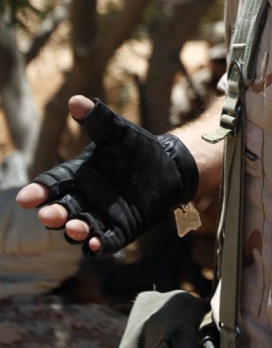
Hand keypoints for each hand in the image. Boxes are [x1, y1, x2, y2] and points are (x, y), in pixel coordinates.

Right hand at [16, 95, 198, 256]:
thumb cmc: (137, 147)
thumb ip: (98, 120)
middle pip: (62, 210)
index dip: (38, 192)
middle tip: (48, 215)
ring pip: (81, 228)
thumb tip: (77, 101)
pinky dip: (100, 245)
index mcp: (76, 176)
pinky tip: (96, 245)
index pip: (51, 185)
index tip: (26, 199)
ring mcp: (101, 216)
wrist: (169, 165)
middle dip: (53, 214)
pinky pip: (107, 242)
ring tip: (74, 228)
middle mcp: (84, 198)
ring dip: (75, 231)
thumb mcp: (118, 133)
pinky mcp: (121, 230)